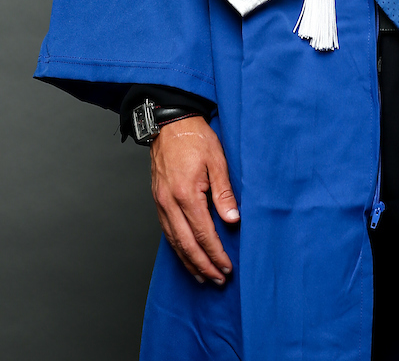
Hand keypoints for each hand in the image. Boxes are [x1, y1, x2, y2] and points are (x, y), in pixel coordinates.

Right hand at [150, 116, 239, 284]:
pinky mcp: (158, 201)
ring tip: (204, 277)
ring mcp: (161, 203)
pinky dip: (178, 249)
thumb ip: (224, 192)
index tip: (227, 267)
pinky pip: (167, 232)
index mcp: (186, 194)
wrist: (169, 124)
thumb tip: (233, 219)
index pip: (203, 234)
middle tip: (218, 279)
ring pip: (174, 242)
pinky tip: (186, 256)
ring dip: (190, 262)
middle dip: (203, 265)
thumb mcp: (217, 160)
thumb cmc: (195, 138)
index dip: (216, 254)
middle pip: (187, 245)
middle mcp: (170, 203)